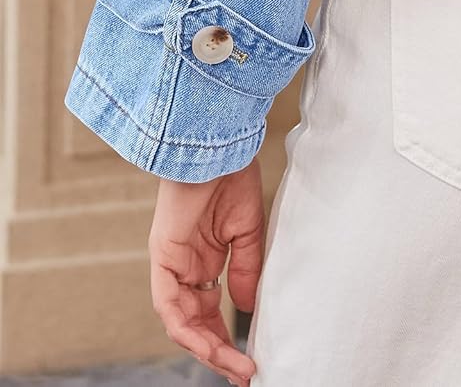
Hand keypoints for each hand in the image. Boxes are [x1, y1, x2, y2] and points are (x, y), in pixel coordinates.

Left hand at [149, 155, 264, 385]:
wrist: (219, 145)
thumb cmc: (233, 175)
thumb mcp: (248, 230)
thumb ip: (246, 269)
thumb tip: (244, 308)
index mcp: (204, 259)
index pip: (212, 311)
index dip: (228, 338)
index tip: (250, 360)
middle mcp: (184, 267)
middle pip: (196, 324)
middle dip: (219, 352)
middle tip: (244, 374)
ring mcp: (171, 265)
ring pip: (181, 322)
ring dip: (206, 348)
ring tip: (234, 365)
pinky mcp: (162, 257)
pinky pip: (169, 305)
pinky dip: (188, 328)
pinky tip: (208, 343)